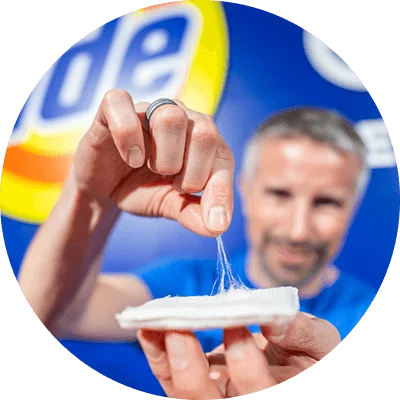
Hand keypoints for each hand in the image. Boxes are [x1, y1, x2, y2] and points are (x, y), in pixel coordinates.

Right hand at [71, 89, 234, 235]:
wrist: (105, 188)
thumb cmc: (143, 188)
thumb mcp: (171, 205)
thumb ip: (194, 214)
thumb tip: (217, 227)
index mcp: (201, 141)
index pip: (223, 157)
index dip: (221, 191)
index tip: (215, 222)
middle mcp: (181, 118)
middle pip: (206, 132)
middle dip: (193, 172)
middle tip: (175, 184)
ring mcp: (148, 110)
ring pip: (172, 117)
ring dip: (165, 156)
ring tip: (151, 168)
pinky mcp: (113, 109)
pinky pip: (122, 103)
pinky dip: (128, 135)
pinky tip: (130, 158)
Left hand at [137, 313, 340, 397]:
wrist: (288, 359)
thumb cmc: (308, 354)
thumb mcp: (321, 345)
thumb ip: (304, 335)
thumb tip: (271, 321)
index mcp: (271, 397)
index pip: (257, 396)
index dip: (245, 366)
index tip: (239, 325)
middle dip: (190, 372)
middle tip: (181, 332)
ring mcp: (211, 394)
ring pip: (181, 392)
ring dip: (164, 358)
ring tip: (155, 324)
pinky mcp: (190, 380)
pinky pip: (166, 374)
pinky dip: (156, 351)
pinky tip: (148, 326)